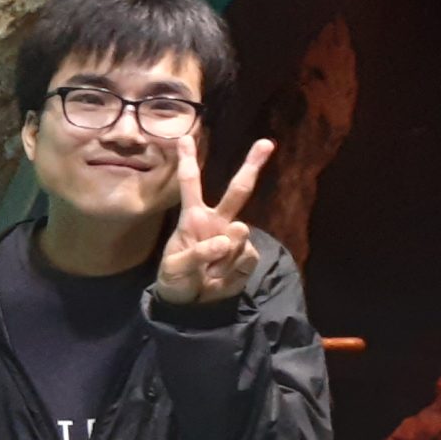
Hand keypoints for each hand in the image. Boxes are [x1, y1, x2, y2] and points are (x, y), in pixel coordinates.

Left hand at [153, 136, 271, 307]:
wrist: (192, 303)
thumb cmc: (177, 278)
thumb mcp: (175, 267)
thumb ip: (198, 252)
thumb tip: (232, 234)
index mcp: (193, 218)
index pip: (190, 185)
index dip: (187, 161)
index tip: (185, 136)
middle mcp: (217, 222)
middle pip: (237, 190)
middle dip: (252, 166)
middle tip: (265, 143)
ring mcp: (234, 238)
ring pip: (240, 233)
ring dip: (222, 257)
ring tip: (207, 272)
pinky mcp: (247, 256)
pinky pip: (244, 257)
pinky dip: (230, 271)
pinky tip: (219, 276)